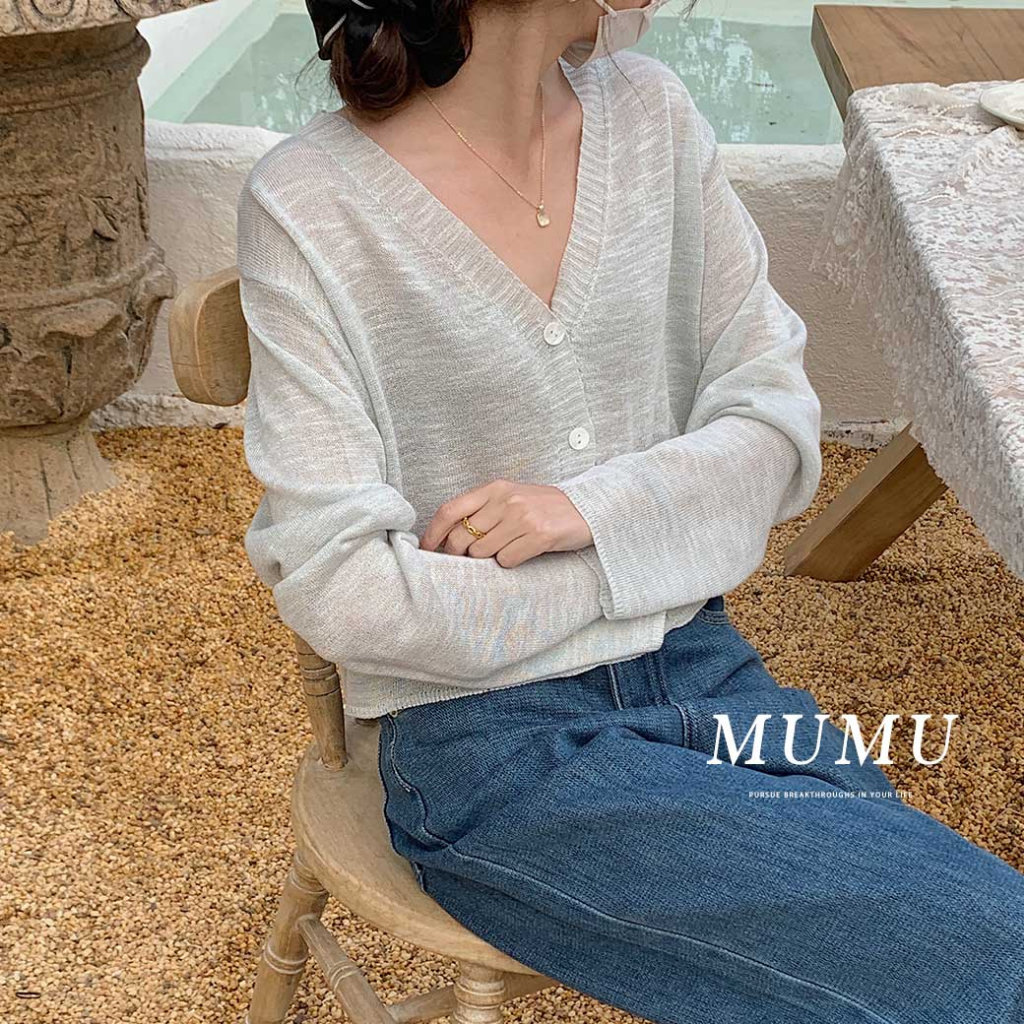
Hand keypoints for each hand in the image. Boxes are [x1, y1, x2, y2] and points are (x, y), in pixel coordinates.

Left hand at [419, 479, 592, 567]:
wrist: (588, 509)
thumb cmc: (545, 508)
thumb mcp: (512, 498)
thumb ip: (483, 510)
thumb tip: (449, 537)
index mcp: (495, 488)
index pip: (449, 510)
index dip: (432, 533)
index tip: (426, 550)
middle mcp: (505, 500)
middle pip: (461, 537)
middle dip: (458, 555)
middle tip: (468, 560)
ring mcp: (522, 517)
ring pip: (482, 552)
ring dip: (489, 559)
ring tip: (506, 550)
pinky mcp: (539, 535)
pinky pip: (507, 560)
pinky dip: (510, 563)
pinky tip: (523, 554)